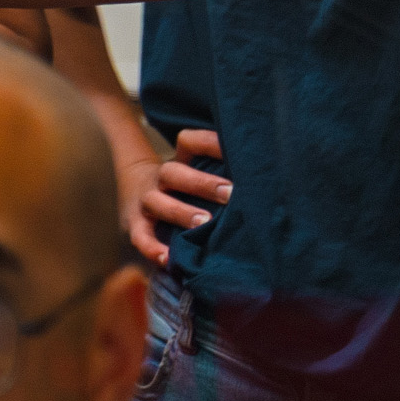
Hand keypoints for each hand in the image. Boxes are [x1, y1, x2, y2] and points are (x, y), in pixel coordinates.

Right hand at [122, 126, 227, 266]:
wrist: (135, 190)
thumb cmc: (183, 184)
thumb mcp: (195, 168)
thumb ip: (221, 169)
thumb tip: (264, 170)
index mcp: (178, 161)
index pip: (189, 142)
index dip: (209, 143)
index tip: (237, 149)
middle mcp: (160, 179)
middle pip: (173, 173)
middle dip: (201, 183)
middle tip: (230, 193)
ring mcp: (146, 202)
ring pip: (157, 202)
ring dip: (180, 212)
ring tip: (204, 223)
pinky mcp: (137, 226)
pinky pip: (141, 237)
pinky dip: (152, 248)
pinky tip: (168, 259)